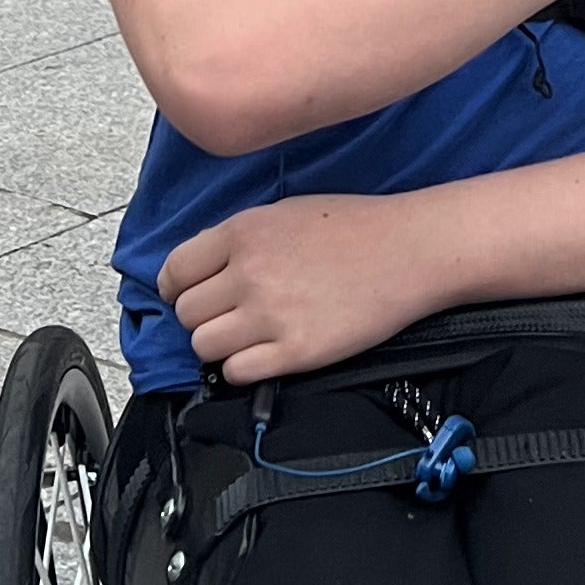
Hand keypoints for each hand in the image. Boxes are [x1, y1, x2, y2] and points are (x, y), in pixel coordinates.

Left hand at [159, 192, 441, 383]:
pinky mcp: (295, 350)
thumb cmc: (357, 227)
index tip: (185, 296)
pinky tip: (263, 354)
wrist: (409, 250)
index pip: (175, 270)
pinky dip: (242, 368)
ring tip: (246, 337)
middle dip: (202, 317)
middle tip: (226, 316)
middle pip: (186, 312)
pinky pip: (236, 372)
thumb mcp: (285, 212)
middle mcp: (249, 272)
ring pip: (203, 345)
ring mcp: (271, 314)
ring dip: (219, 345)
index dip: (176, 288)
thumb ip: (239, 239)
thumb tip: (203, 268)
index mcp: (243, 232)